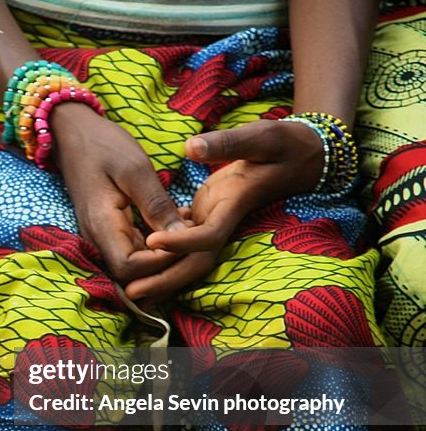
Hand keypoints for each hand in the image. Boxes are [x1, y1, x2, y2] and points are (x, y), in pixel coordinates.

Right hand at [51, 105, 186, 284]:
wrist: (71, 133)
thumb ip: (156, 205)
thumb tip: (182, 237)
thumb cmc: (102, 145)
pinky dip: (157, 245)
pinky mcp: (108, 231)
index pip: (130, 268)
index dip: (160, 263)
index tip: (185, 237)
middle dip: (167, 264)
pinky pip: (134, 250)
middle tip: (195, 237)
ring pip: (135, 266)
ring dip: (164, 255)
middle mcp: (97, 239)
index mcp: (101, 226)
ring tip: (190, 229)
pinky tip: (176, 224)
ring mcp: (101, 237)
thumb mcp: (134, 168)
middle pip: (133, 275)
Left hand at [125, 118, 323, 300]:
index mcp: (234, 206)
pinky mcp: (206, 215)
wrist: (302, 156)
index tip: (152, 241)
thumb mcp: (262, 136)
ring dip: (160, 275)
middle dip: (165, 279)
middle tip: (130, 293)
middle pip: (195, 262)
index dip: (182, 242)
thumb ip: (228, 143)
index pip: (209, 235)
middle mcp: (223, 221)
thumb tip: (191, 147)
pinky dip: (160, 253)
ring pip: (187, 259)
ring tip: (127, 290)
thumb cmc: (284, 144)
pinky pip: (181, 243)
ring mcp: (214, 221)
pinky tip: (133, 258)